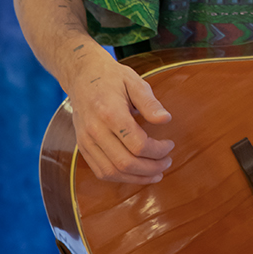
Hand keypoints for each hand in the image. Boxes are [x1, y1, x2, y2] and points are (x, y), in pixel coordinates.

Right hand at [66, 46, 173, 184]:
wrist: (82, 75)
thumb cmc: (112, 78)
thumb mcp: (134, 82)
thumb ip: (150, 103)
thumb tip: (166, 119)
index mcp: (109, 113)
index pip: (137, 144)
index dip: (158, 150)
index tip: (170, 145)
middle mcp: (94, 130)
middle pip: (125, 163)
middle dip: (151, 168)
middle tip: (167, 162)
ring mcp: (85, 140)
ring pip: (112, 172)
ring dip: (137, 177)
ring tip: (156, 173)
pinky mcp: (82, 147)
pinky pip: (101, 171)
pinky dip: (121, 178)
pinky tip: (137, 173)